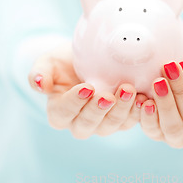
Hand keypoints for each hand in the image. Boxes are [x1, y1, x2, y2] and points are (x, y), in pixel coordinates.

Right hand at [28, 41, 143, 138]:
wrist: (87, 57)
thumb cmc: (64, 60)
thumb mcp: (48, 61)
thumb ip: (39, 72)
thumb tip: (38, 83)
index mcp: (59, 112)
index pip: (63, 113)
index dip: (74, 103)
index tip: (87, 87)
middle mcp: (80, 123)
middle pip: (88, 125)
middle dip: (99, 110)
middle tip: (109, 94)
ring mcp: (102, 123)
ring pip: (110, 125)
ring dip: (121, 111)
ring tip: (129, 91)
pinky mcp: (122, 118)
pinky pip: (130, 121)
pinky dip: (137, 111)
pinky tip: (143, 97)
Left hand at [139, 46, 182, 148]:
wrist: (180, 63)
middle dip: (180, 90)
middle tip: (170, 66)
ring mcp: (179, 136)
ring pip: (173, 129)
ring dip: (165, 104)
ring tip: (157, 81)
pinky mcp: (157, 133)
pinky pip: (152, 130)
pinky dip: (146, 116)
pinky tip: (144, 98)